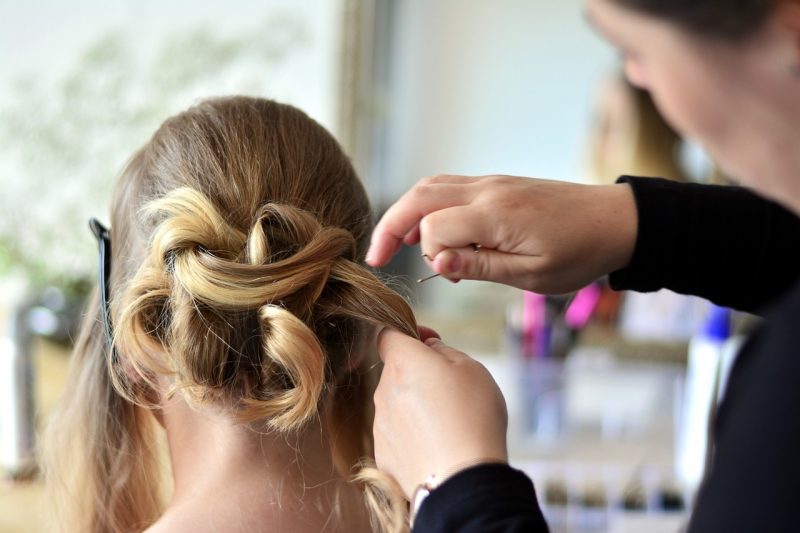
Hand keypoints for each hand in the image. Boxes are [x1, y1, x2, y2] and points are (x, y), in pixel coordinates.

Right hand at [366, 175, 636, 293]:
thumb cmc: (580, 253)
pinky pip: (450, 187)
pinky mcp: (497, 184)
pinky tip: (431, 231)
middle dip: (391, 225)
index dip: (431, 254)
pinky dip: (429, 206)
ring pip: (431, 186)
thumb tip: (436, 263)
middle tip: (376, 257)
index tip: (449, 276)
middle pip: (419, 196)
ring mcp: (491, 183)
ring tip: (398, 245)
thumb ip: (480, 266)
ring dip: (407, 212)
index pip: (435, 227)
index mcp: (496, 214)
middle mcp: (487, 190)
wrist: (616, 220)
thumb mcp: (533, 275)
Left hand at [373, 328, 508, 498]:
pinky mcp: (383, 454)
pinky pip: (397, 434)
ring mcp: (381, 425)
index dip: (409, 333)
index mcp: (403, 364)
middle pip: (396, 372)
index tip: (431, 343)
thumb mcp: (472, 369)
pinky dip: (412, 435)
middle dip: (418, 374)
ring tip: (448, 424)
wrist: (462, 481)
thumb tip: (428, 349)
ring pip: (396, 404)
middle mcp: (383, 392)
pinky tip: (436, 446)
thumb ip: (445, 351)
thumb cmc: (472, 418)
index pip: (388, 335)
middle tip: (450, 389)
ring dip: (415, 405)